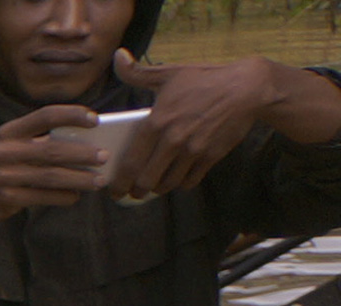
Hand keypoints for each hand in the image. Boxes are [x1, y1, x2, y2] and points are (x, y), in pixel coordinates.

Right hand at [0, 101, 109, 225]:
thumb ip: (36, 140)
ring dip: (79, 178)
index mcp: (7, 133)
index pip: (45, 116)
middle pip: (52, 150)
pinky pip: (42, 197)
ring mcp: (3, 176)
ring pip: (51, 176)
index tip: (95, 120)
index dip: (72, 115)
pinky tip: (75, 196)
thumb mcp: (7, 147)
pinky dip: (62, 197)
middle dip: (83, 153)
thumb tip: (82, 139)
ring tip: (99, 180)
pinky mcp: (5, 198)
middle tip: (104, 156)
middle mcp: (3, 152)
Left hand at [110, 53, 280, 197]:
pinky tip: (177, 179)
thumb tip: (118, 57)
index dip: (119, 182)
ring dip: (158, 189)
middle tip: (132, 193)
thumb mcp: (170, 73)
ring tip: (153, 187)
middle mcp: (173, 139)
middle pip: (146, 180)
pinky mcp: (211, 156)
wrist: (248, 87)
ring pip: (167, 184)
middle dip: (136, 191)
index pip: (130, 162)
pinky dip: (180, 184)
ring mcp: (193, 150)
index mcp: (157, 121)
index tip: (114, 190)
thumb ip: (138, 73)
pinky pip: (189, 181)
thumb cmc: (206, 79)